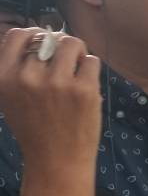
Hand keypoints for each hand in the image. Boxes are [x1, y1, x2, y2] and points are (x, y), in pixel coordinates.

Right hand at [0, 29, 100, 170]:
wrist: (56, 161)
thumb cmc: (35, 127)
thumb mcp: (11, 97)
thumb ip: (18, 68)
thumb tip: (37, 35)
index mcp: (4, 78)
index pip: (17, 35)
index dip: (34, 34)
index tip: (44, 44)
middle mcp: (27, 77)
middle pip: (48, 37)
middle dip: (59, 45)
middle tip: (65, 62)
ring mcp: (56, 83)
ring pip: (72, 43)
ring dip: (78, 51)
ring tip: (77, 67)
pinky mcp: (83, 89)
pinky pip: (92, 60)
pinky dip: (91, 67)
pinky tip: (86, 82)